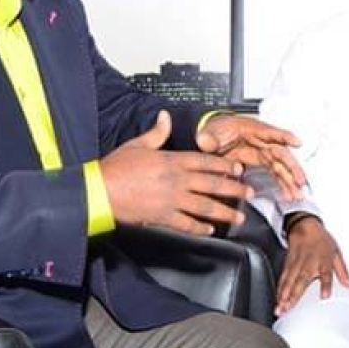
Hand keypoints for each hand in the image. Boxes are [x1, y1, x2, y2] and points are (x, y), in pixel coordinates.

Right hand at [101, 110, 250, 235]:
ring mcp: (171, 200)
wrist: (99, 191)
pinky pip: (186, 224)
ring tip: (238, 218)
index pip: (206, 161)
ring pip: (205, 206)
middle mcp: (177, 180)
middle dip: (234, 190)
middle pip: (213, 184)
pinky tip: (210, 230)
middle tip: (250, 194)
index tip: (239, 169)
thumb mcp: (138, 144)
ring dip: (224, 212)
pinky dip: (200, 228)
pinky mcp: (163, 216)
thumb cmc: (115, 168)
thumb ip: (157, 132)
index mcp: (172, 160)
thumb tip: (165, 117)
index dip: (225, 165)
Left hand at [196, 113, 305, 199]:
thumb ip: (208, 137)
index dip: (284, 136)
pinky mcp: (261, 160)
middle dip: (291, 167)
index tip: (296, 142)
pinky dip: (282, 183)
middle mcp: (261, 140)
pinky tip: (288, 194)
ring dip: (290, 180)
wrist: (213, 135)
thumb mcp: (209, 131)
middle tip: (299, 181)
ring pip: (280, 165)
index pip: (270, 132)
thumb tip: (206, 142)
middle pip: (280, 153)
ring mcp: (263, 151)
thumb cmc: (216, 129)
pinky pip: (275, 172)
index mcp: (250, 129)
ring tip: (297, 194)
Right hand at [275, 216, 348, 316]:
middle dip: (294, 296)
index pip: (326, 274)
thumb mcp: (336, 253)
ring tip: (280, 308)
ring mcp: (296, 265)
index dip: (326, 285)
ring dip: (283, 296)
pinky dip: (279, 290)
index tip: (325, 296)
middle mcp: (308, 264)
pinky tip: (277, 300)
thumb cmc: (321, 240)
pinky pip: (283, 279)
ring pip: (289, 282)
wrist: (305, 227)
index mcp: (323, 261)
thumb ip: (342, 271)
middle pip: (301, 281)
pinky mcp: (288, 265)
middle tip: (288, 308)